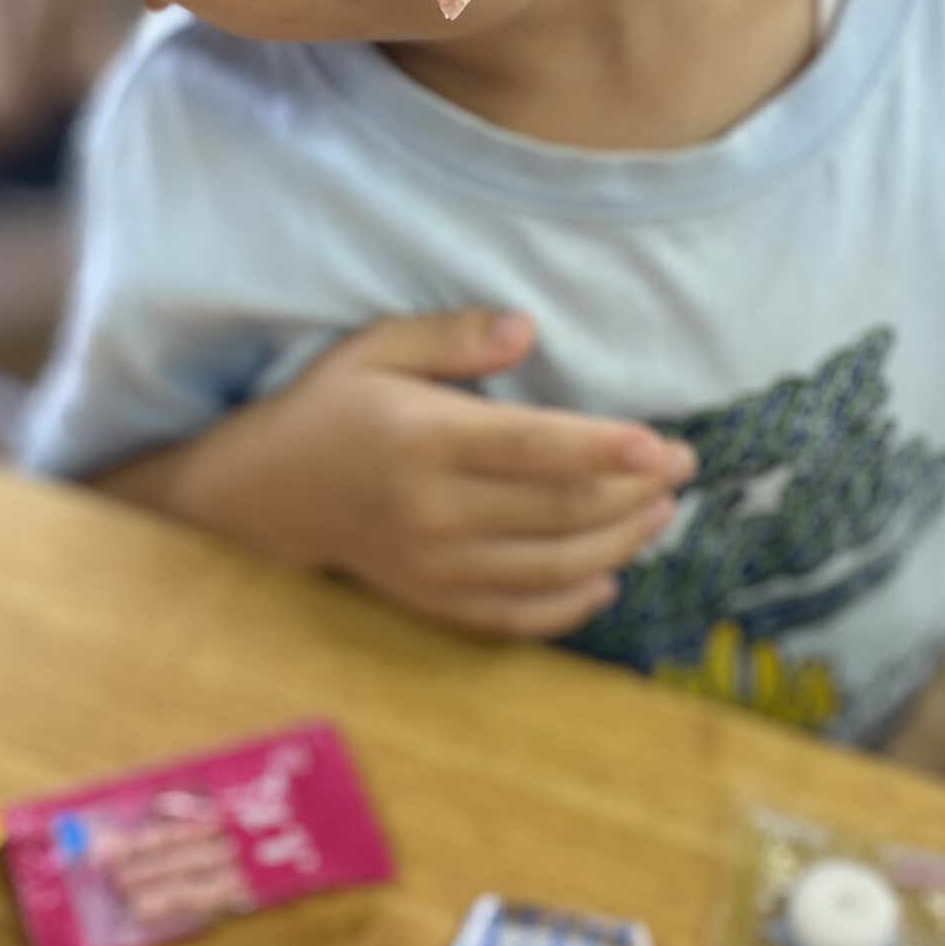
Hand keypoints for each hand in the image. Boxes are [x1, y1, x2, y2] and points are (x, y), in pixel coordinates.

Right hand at [191, 308, 696, 639]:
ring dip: (618, 544)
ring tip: (658, 514)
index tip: (665, 446)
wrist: (264, 494)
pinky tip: (607, 578)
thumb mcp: (375, 347)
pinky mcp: (430, 600)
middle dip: (632, 493)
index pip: (534, 448)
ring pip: (550, 566)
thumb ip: (450, 336)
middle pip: (559, 511)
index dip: (607, 449)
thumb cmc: (332, 407)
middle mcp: (432, 510)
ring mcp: (432, 565)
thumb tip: (526, 329)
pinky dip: (569, 605)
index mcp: (424, 438)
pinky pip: (514, 616)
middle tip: (679, 470)